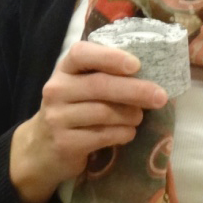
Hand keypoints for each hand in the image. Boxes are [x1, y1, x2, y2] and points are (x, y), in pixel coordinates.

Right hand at [10, 40, 166, 202]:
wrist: (41, 148)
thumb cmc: (73, 109)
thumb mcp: (81, 86)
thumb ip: (106, 76)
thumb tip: (153, 74)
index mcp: (65, 69)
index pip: (81, 53)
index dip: (110, 57)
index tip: (136, 65)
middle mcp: (57, 90)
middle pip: (100, 85)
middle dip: (135, 90)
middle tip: (160, 96)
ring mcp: (57, 117)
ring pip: (104, 112)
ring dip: (131, 115)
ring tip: (139, 116)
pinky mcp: (64, 143)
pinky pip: (103, 136)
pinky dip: (123, 133)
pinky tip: (128, 133)